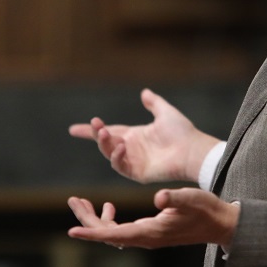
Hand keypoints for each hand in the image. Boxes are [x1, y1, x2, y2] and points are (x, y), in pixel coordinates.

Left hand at [67, 188, 239, 248]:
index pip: (114, 235)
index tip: (71, 232)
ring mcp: (147, 237)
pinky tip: (109, 206)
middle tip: (73, 200)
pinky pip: (121, 230)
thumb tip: (158, 197)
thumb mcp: (191, 198)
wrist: (220, 224)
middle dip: (87, 220)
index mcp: (151, 232)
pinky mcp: (150, 232)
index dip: (92, 232)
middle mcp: (146, 238)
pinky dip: (109, 219)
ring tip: (81, 202)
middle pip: (107, 234)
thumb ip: (175, 197)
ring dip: (95, 219)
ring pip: (111, 232)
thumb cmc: (206, 210)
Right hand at [68, 88, 219, 183]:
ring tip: (105, 133)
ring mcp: (133, 161)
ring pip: (110, 154)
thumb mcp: (165, 112)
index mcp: (135, 135)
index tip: (73, 130)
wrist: (193, 150)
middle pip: (105, 142)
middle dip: (96, 134)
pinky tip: (120, 146)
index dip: (92, 131)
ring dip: (105, 144)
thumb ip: (154, 103)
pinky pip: (121, 167)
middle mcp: (131, 148)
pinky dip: (117, 157)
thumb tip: (145, 92)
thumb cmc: (182, 132)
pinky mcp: (138, 173)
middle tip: (95, 124)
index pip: (109, 131)